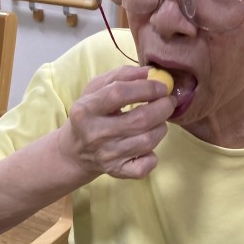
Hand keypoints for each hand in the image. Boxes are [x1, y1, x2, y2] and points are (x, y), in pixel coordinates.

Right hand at [58, 65, 175, 179]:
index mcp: (86, 109)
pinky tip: (147, 147)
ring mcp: (107, 155)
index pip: (119, 93)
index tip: (162, 86)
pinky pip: (145, 166)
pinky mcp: (117, 171)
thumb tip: (150, 72)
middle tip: (168, 102)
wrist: (74, 152)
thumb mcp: (95, 89)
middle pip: (140, 120)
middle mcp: (95, 134)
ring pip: (148, 141)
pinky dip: (152, 157)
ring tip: (157, 121)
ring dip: (160, 128)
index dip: (146, 88)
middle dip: (163, 108)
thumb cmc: (89, 114)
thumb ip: (121, 75)